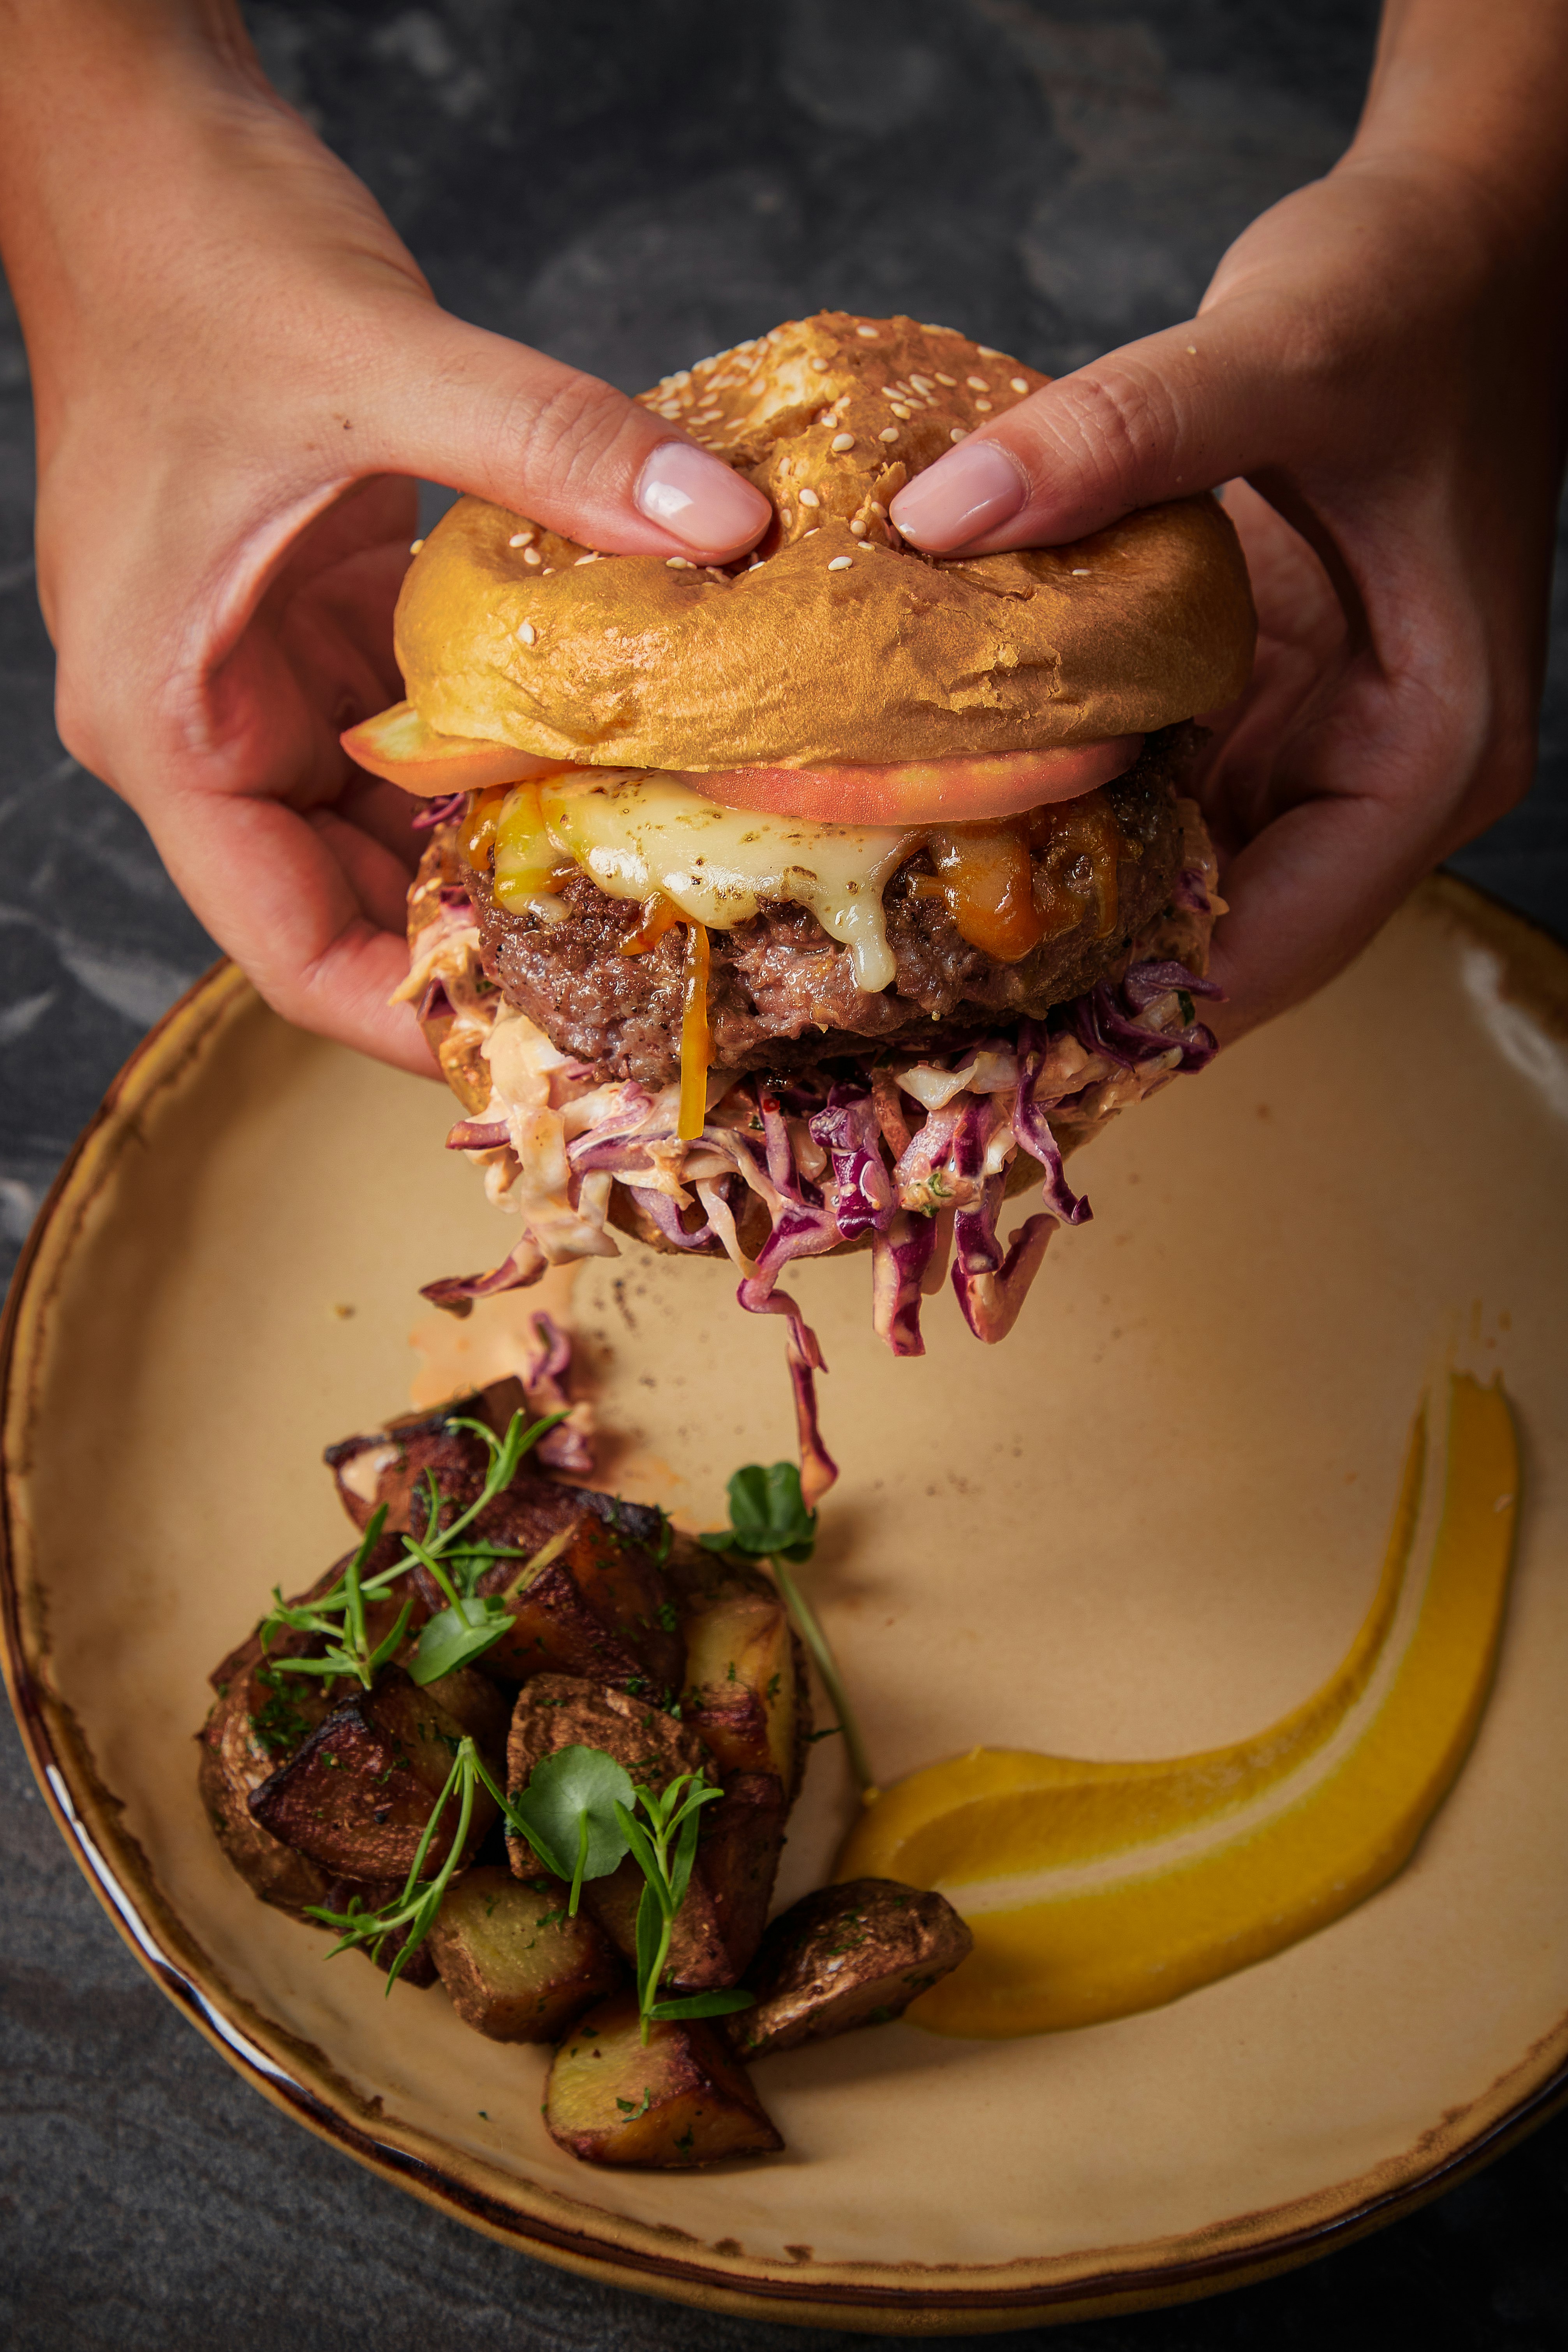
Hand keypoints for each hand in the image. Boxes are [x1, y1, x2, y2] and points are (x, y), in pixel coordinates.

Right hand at [0, 5, 769, 1069]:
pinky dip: (511, 770)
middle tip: (641, 994)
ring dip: (513, 867)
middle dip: (488, 957)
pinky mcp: (323, 630)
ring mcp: (268, 684)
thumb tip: (718, 522)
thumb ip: (549, 447)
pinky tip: (617, 774)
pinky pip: (422, 743)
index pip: (291, 951)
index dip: (416, 1025)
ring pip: (397, 835)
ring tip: (656, 905)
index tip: (547, 1057)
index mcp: (171, 723)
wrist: (139, 158)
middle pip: (352, 913)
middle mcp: (212, 730)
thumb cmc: (194, 259)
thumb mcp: (376, 358)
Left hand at [890, 16, 1567, 1038]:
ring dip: (1051, 913)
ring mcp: (1311, 741)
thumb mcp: (1284, 351)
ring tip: (890, 960)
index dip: (1130, 1019)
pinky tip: (939, 819)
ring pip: (1175, 880)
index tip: (985, 1062)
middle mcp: (1371, 776)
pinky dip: (1061, 816)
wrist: (1459, 229)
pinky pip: (1153, 793)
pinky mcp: (1258, 696)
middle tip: (895, 1028)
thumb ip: (1123, 432)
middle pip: (1216, 945)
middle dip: (1069, 990)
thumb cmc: (1415, 294)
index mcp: (1424, 753)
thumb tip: (939, 517)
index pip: (1274, 951)